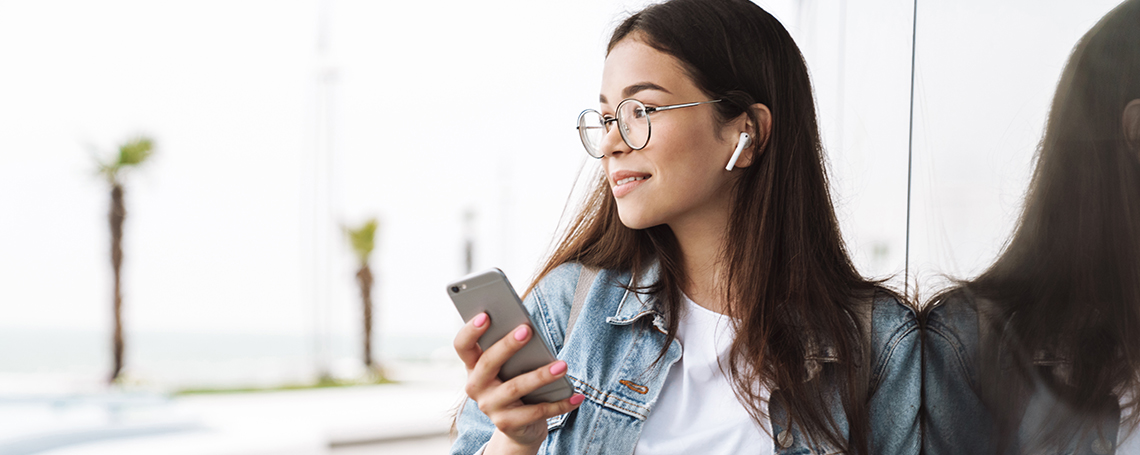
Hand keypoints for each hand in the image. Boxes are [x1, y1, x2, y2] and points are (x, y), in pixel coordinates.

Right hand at [453, 313, 585, 452]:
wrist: (519, 427)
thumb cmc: (516, 383)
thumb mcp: (511, 367)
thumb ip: (514, 350)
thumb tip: (530, 329)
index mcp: (473, 366)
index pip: (462, 346)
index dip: (470, 330)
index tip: (486, 315)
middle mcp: (475, 386)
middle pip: (488, 362)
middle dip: (507, 345)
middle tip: (528, 330)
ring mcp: (489, 407)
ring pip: (515, 387)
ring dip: (541, 375)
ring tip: (563, 365)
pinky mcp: (507, 424)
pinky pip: (536, 412)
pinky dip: (560, 404)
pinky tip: (577, 396)